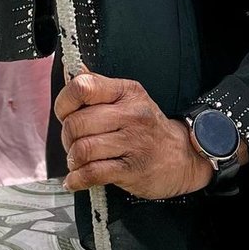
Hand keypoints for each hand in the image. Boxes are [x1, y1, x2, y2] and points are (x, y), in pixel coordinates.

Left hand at [54, 73, 211, 200]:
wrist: (184, 157)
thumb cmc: (149, 129)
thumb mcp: (129, 99)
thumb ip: (98, 88)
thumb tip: (71, 69)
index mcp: (126, 92)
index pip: (82, 87)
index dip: (64, 103)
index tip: (65, 114)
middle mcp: (131, 114)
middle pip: (77, 123)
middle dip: (66, 138)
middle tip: (72, 143)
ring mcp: (133, 142)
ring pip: (82, 149)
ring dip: (72, 159)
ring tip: (77, 161)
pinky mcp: (132, 169)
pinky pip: (93, 173)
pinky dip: (77, 179)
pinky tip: (76, 179)